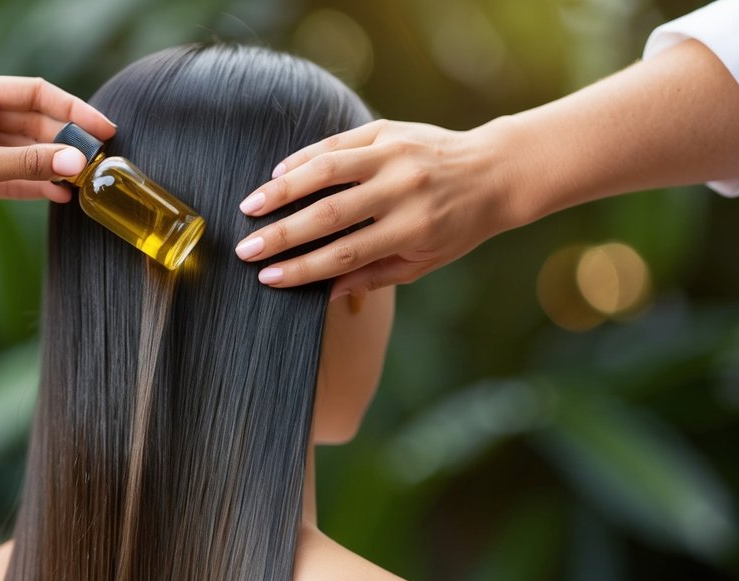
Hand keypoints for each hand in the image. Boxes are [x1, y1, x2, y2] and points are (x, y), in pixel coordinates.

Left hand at [0, 71, 115, 249]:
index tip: (102, 129)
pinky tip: (57, 194)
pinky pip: (8, 173)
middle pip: (31, 121)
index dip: (72, 110)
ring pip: (21, 150)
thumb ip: (28, 163)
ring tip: (82, 182)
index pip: (33, 92)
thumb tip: (74, 162)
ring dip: (49, 166)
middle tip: (95, 162)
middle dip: (62, 142)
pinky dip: (30, 183)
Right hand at [233, 120, 513, 297]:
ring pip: (327, 171)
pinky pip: (337, 142)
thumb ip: (373, 276)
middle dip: (281, 234)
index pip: (345, 254)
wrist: (494, 172)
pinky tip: (277, 174)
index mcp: (412, 230)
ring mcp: (395, 155)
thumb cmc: (456, 227)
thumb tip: (323, 292)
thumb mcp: (422, 263)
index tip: (268, 278)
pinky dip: (304, 158)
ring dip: (282, 190)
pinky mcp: (388, 130)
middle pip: (330, 215)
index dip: (303, 268)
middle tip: (245, 249)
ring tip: (249, 207)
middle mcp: (403, 190)